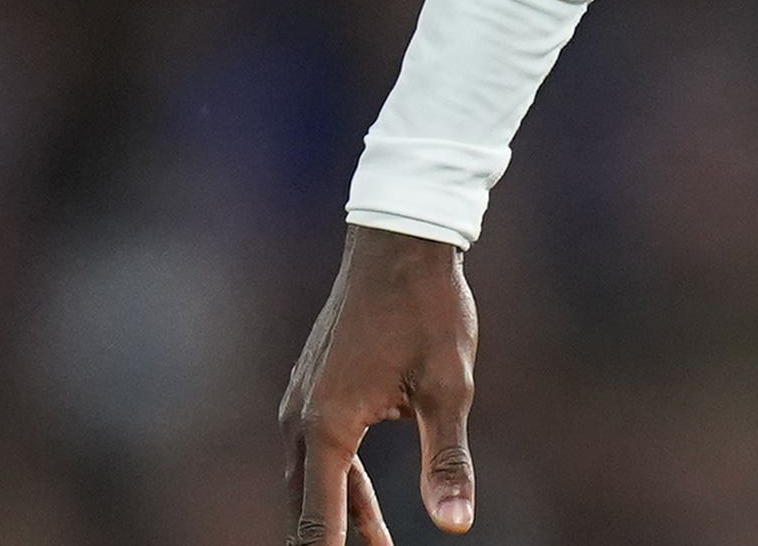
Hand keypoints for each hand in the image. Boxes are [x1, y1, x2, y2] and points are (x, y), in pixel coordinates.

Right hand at [280, 225, 479, 543]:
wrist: (401, 239)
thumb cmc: (428, 309)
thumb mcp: (449, 388)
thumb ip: (447, 461)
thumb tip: (456, 524)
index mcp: (328, 427)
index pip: (319, 523)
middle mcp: (301, 418)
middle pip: (306, 509)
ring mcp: (302, 399)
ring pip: (313, 481)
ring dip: (341, 519)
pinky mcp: (314, 385)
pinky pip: (319, 453)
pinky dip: (340, 485)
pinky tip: (364, 503)